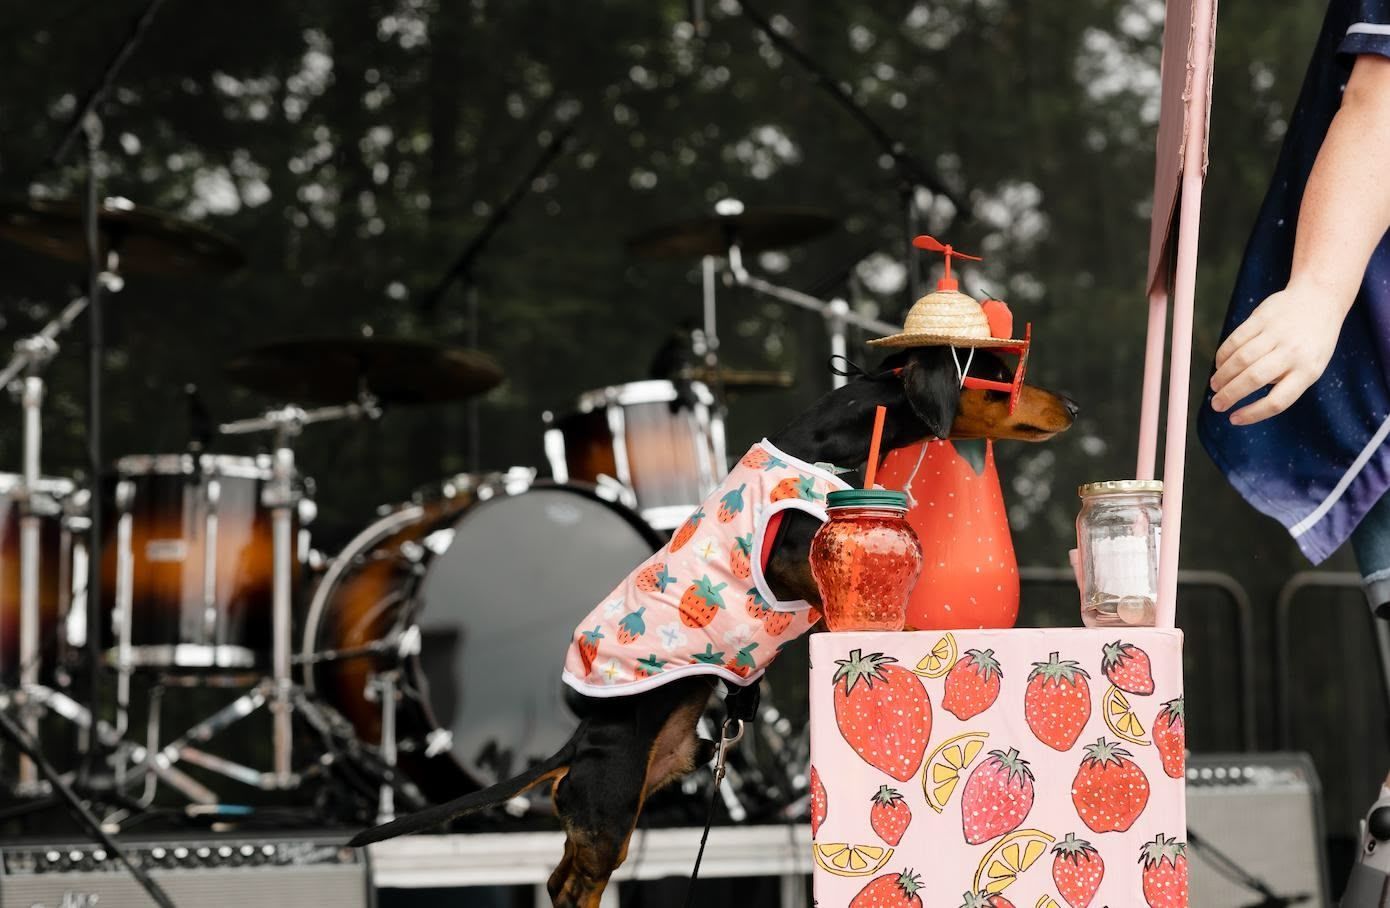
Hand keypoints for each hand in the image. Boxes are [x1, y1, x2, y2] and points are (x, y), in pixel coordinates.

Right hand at [1209, 283, 1346, 424]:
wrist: (1320, 299)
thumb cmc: (1312, 342)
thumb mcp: (1311, 366)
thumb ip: (1283, 381)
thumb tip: (1241, 392)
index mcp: (1309, 371)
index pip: (1278, 401)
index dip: (1252, 414)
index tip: (1233, 419)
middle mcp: (1294, 352)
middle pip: (1253, 378)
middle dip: (1229, 395)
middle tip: (1216, 405)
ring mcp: (1277, 332)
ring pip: (1241, 359)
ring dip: (1222, 376)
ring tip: (1215, 386)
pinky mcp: (1262, 316)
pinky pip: (1236, 339)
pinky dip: (1223, 356)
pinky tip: (1219, 365)